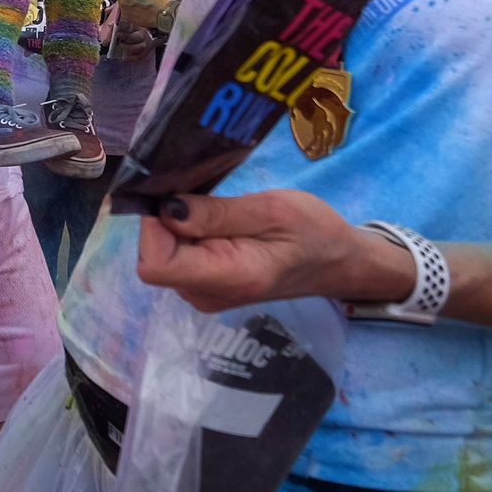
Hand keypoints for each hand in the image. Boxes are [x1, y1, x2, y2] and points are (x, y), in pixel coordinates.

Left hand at [137, 188, 413, 311]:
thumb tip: (165, 211)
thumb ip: (218, 214)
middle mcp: (205, 294)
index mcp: (227, 278)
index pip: (155, 264)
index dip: (155, 227)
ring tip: (219, 209)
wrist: (336, 261)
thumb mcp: (272, 210)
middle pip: (155, 256)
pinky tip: (217, 220)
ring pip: (163, 253)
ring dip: (179, 226)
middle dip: (167, 222)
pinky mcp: (203, 283)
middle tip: (205, 196)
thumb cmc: (313, 232)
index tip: (179, 197)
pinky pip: (177, 255)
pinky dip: (187, 234)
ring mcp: (202, 292)